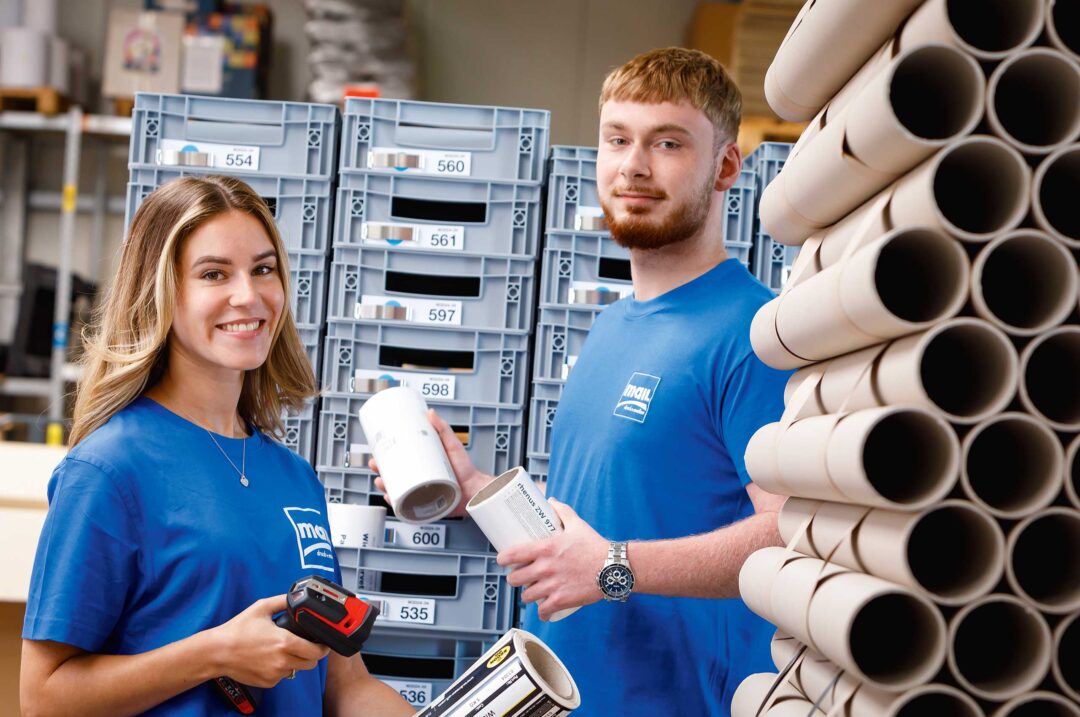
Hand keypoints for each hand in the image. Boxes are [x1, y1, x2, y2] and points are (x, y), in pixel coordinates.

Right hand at [211, 595, 330, 687]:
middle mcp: (282, 661)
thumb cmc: (237, 630)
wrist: (217, 651)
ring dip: (296, 661)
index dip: (323, 648)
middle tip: (307, 646)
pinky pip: (282, 676)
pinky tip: (271, 658)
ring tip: (284, 650)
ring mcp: (275, 674)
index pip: (316, 652)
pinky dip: (281, 669)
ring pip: (297, 670)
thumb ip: (282, 601)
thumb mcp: (261, 608)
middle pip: (311, 663)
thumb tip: (296, 597)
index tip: (322, 643)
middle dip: (312, 655)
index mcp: (284, 642)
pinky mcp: (267, 682)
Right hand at [370, 409, 492, 516]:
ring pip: (396, 491)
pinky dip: (396, 504)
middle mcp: (418, 479)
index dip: (384, 458)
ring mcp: (420, 492)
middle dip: (380, 472)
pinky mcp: (424, 505)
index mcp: (422, 465)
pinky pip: (406, 506)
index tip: (376, 452)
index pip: (398, 461)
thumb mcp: (452, 445)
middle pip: (393, 476)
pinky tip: (390, 499)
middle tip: (375, 465)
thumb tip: (431, 413)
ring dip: (385, 487)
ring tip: (382, 482)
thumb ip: (443, 429)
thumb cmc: (465, 469)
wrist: (475, 489)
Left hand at [498, 500, 606, 619]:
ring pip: (526, 596)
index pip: (513, 554)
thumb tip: (551, 500)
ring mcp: (552, 586)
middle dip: (515, 579)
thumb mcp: (577, 525)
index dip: (503, 559)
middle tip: (519, 577)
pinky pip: (543, 611)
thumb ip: (563, 512)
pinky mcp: (561, 600)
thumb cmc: (595, 546)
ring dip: (528, 595)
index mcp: (545, 548)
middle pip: (515, 579)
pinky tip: (544, 611)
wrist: (613, 567)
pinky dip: (543, 613)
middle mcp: (545, 568)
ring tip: (532, 592)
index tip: (502, 560)